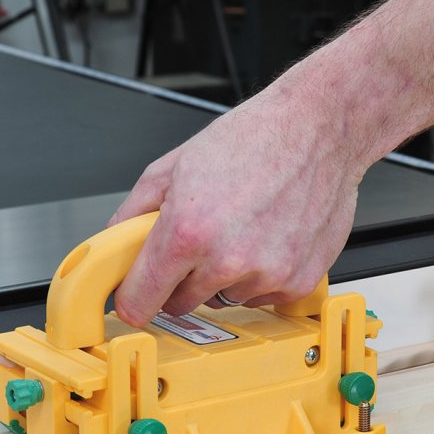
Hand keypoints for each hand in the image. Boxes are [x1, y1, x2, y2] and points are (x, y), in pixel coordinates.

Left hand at [108, 91, 366, 327]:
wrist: (319, 129)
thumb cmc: (255, 138)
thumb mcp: (175, 166)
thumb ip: (134, 212)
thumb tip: (114, 243)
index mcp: (188, 231)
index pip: (140, 301)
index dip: (133, 298)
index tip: (135, 295)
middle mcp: (227, 260)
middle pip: (181, 304)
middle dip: (181, 280)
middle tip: (198, 241)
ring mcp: (265, 276)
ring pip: (224, 299)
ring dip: (225, 276)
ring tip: (243, 229)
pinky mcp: (297, 283)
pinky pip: (263, 298)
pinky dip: (261, 277)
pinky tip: (269, 238)